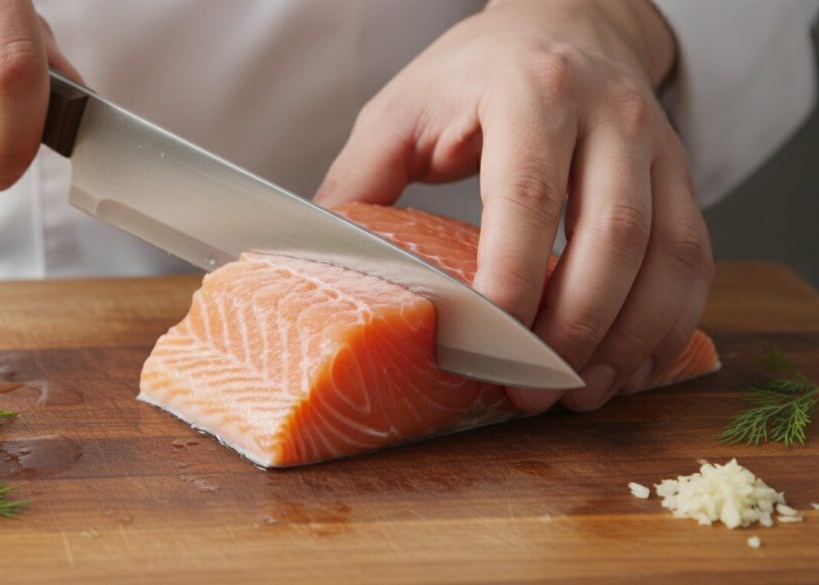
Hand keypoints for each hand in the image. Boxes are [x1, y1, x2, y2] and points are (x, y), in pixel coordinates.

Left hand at [315, 0, 714, 411]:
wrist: (564, 25)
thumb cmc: (472, 75)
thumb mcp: (400, 110)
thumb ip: (360, 181)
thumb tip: (313, 262)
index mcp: (529, 93)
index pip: (528, 195)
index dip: (512, 279)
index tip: (486, 346)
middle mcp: (609, 115)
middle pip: (614, 234)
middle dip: (576, 327)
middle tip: (534, 390)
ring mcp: (658, 146)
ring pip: (670, 254)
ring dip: (631, 338)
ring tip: (583, 393)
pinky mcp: (682, 177)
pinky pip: (695, 260)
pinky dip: (668, 323)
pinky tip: (628, 364)